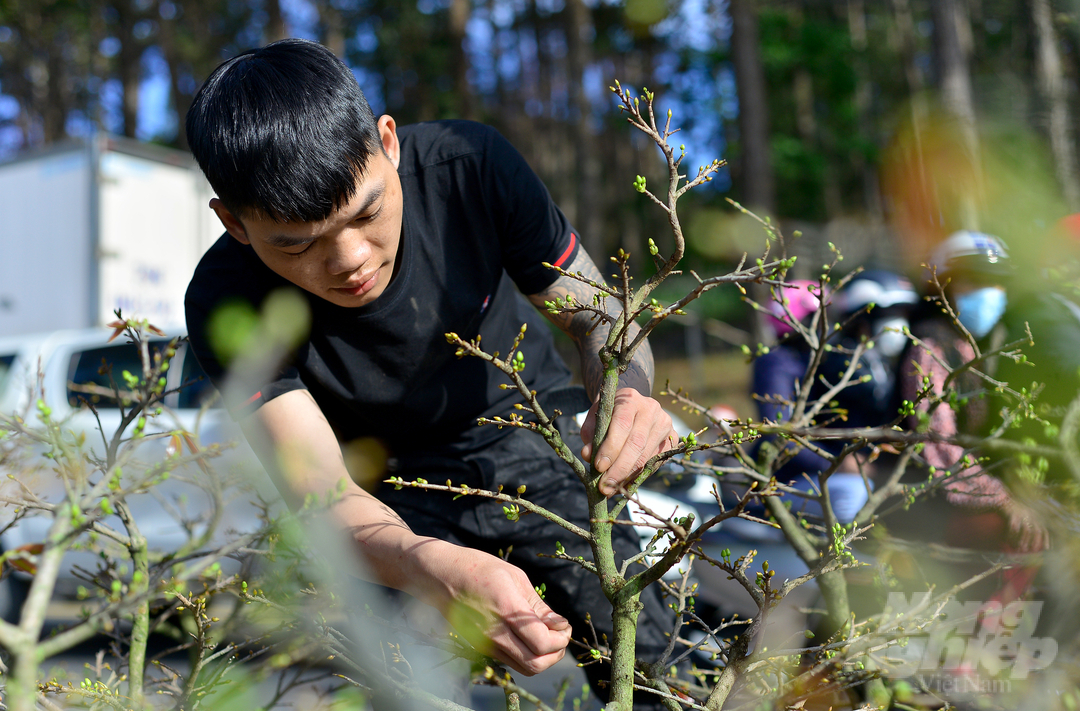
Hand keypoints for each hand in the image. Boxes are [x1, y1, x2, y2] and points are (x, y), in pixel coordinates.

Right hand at [422, 543, 570, 674]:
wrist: (439, 575)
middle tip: (560, 636)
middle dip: (556, 654)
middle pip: (535, 663)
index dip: (561, 639)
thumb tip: (559, 624)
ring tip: (547, 638)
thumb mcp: (514, 577)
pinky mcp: (479, 647)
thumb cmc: (478, 568)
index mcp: (507, 608)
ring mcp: (485, 642)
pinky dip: (526, 655)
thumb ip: (537, 605)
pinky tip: (528, 638)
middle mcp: (495, 631)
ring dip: (542, 658)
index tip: (564, 626)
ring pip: (523, 667)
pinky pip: (510, 660)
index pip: (542, 642)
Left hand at [579, 388, 678, 496]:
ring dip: (627, 476)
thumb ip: (590, 434)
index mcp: (630, 399)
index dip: (611, 448)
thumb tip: (588, 455)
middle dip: (619, 468)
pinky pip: (654, 463)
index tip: (598, 467)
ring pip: (646, 457)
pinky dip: (638, 476)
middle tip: (604, 487)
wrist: (630, 405)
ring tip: (610, 489)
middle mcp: (651, 409)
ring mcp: (665, 424)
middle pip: (636, 443)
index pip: (622, 424)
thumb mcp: (595, 418)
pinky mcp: (671, 439)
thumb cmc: (609, 413)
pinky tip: (624, 484)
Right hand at [1001, 499, 1049, 552]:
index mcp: (1036, 516)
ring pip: (1026, 530)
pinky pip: (1014, 526)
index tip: (1046, 548)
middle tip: (1029, 550)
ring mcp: (1022, 514)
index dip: (1046, 539)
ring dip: (1023, 540)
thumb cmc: (1013, 510)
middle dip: (1034, 542)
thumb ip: (1030, 524)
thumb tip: (1032, 538)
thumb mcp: (1025, 514)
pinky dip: (1012, 534)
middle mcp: (1031, 515)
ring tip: (1019, 548)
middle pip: (1036, 531)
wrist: (1002, 498)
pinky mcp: (1013, 513)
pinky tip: (1009, 540)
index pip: (1044, 530)